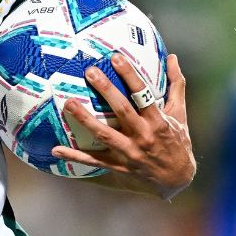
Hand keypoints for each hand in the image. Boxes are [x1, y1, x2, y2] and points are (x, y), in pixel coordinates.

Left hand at [53, 53, 195, 199]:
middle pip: (122, 111)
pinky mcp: (119, 165)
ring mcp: (130, 152)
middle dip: (106, 90)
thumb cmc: (178, 140)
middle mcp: (143, 136)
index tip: (116, 58)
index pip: (143, 95)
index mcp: (157, 121)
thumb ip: (175, 84)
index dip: (130, 76)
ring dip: (85, 120)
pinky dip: (75, 156)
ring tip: (68, 103)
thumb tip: (172, 56)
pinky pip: (94, 161)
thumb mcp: (180, 113)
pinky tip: (56, 150)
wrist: (177, 178)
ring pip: (105, 135)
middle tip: (90, 72)